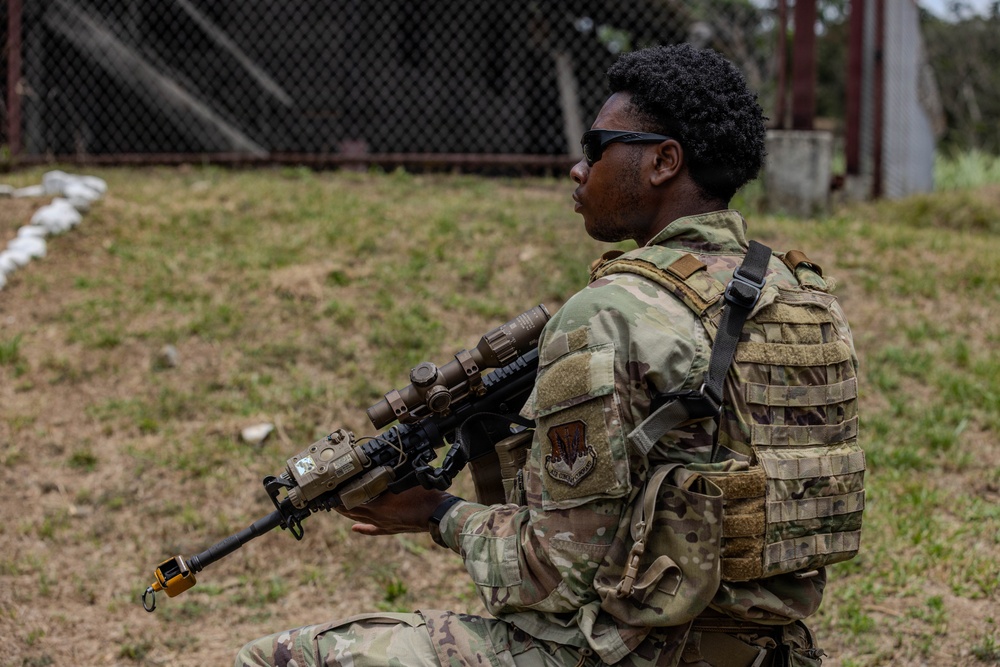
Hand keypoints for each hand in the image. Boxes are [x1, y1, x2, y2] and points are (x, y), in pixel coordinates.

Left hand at [335, 485, 455, 535]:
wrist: (438, 513)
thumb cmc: (425, 495)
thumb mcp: (405, 480)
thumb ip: (390, 475)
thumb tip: (378, 465)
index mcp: (380, 505)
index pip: (353, 499)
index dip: (341, 495)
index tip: (331, 489)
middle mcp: (378, 516)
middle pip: (352, 510)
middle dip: (340, 504)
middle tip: (329, 498)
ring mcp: (384, 524)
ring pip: (360, 519)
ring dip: (348, 513)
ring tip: (337, 508)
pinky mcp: (391, 528)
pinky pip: (373, 530)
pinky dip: (363, 528)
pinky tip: (355, 529)